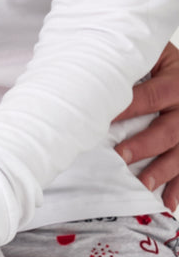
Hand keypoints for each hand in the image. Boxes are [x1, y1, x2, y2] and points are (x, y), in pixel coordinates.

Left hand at [114, 41, 178, 208]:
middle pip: (169, 128)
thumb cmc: (160, 62)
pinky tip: (168, 202)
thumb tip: (86, 76)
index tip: (103, 120)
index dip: (127, 109)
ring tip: (142, 183)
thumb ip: (126, 65)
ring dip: (162, 170)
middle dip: (145, 145)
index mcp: (176, 79)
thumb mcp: (151, 54)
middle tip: (121, 156)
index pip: (150, 96)